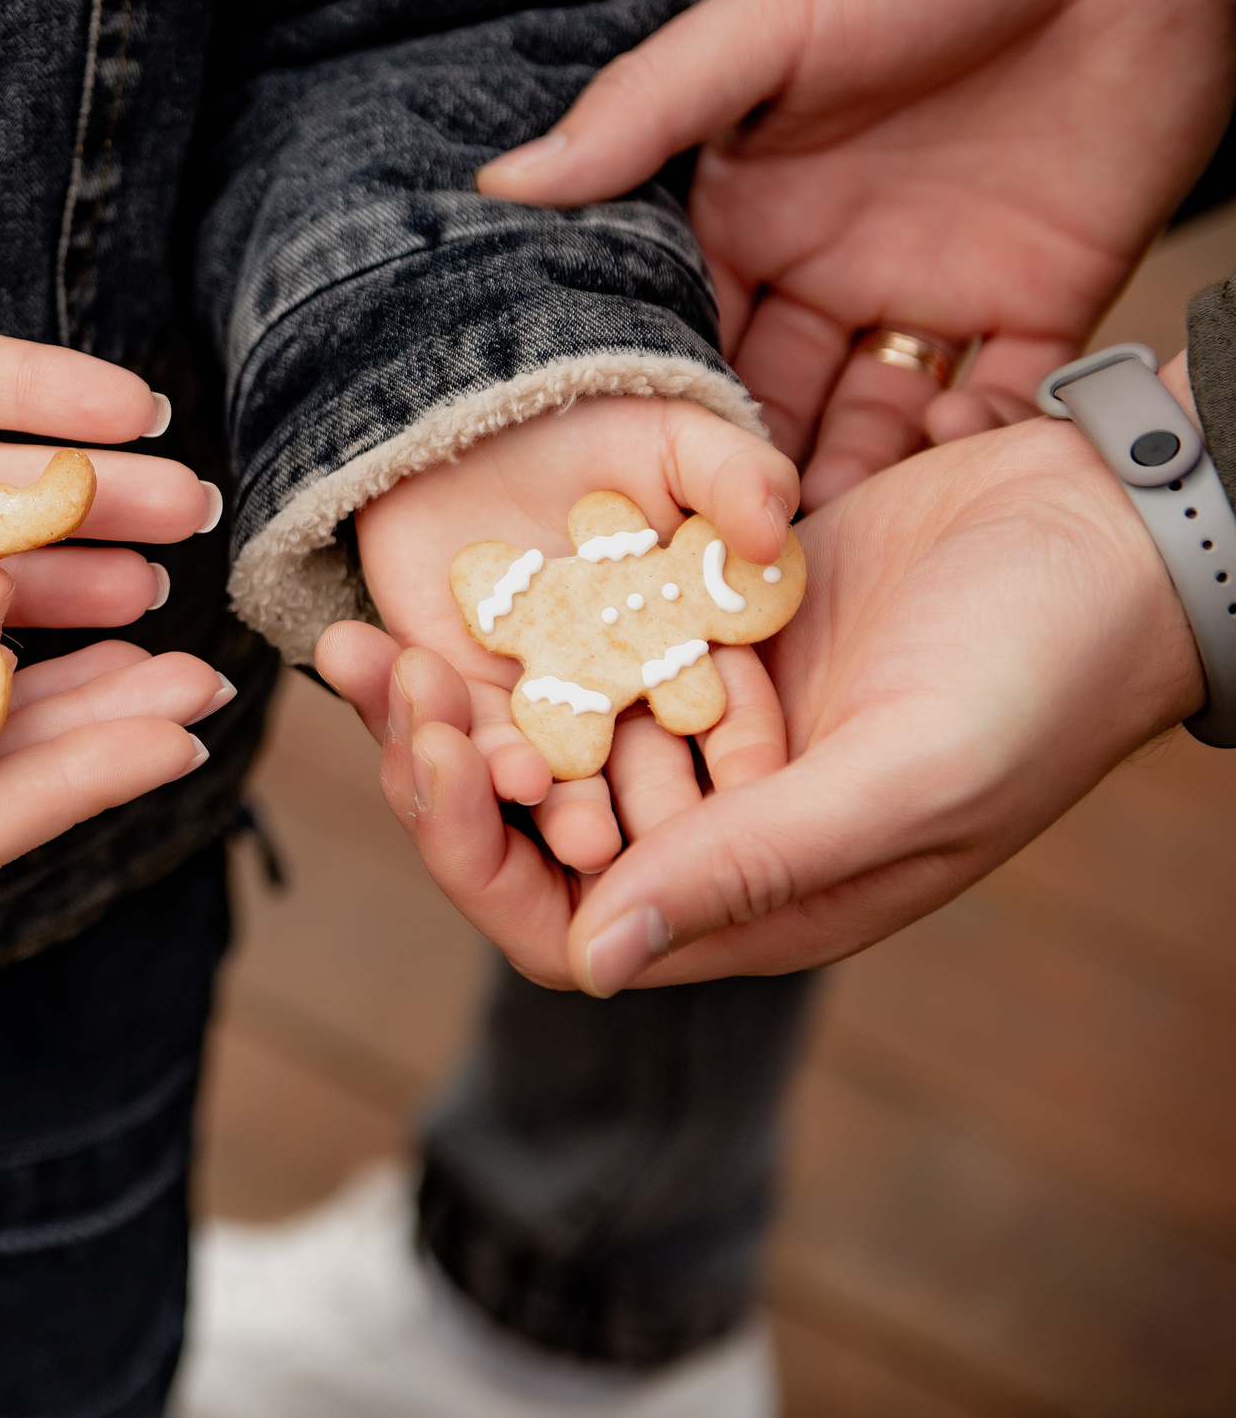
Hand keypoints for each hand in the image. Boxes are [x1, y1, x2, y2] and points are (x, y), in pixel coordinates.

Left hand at [358, 363, 1206, 995]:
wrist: (1113, 524)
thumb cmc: (1041, 672)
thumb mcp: (904, 780)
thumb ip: (749, 866)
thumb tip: (592, 957)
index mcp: (755, 894)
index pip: (561, 925)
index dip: (473, 856)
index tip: (426, 756)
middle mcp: (714, 822)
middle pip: (522, 824)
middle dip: (430, 762)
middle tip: (368, 666)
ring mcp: (705, 725)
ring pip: (536, 732)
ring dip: (453, 691)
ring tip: (367, 628)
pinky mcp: (703, 631)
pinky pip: (580, 644)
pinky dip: (519, 623)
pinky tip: (454, 577)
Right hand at [478, 0, 1235, 507]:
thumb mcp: (772, 15)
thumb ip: (646, 109)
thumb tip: (501, 183)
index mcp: (746, 205)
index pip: (680, 332)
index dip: (654, 409)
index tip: (621, 486)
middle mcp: (826, 262)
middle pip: (766, 403)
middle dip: (739, 481)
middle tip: (713, 556)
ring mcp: (933, 288)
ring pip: (874, 427)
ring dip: (848, 489)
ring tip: (814, 556)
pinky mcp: (1041, 301)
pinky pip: (1001, 406)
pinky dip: (974, 451)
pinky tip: (942, 475)